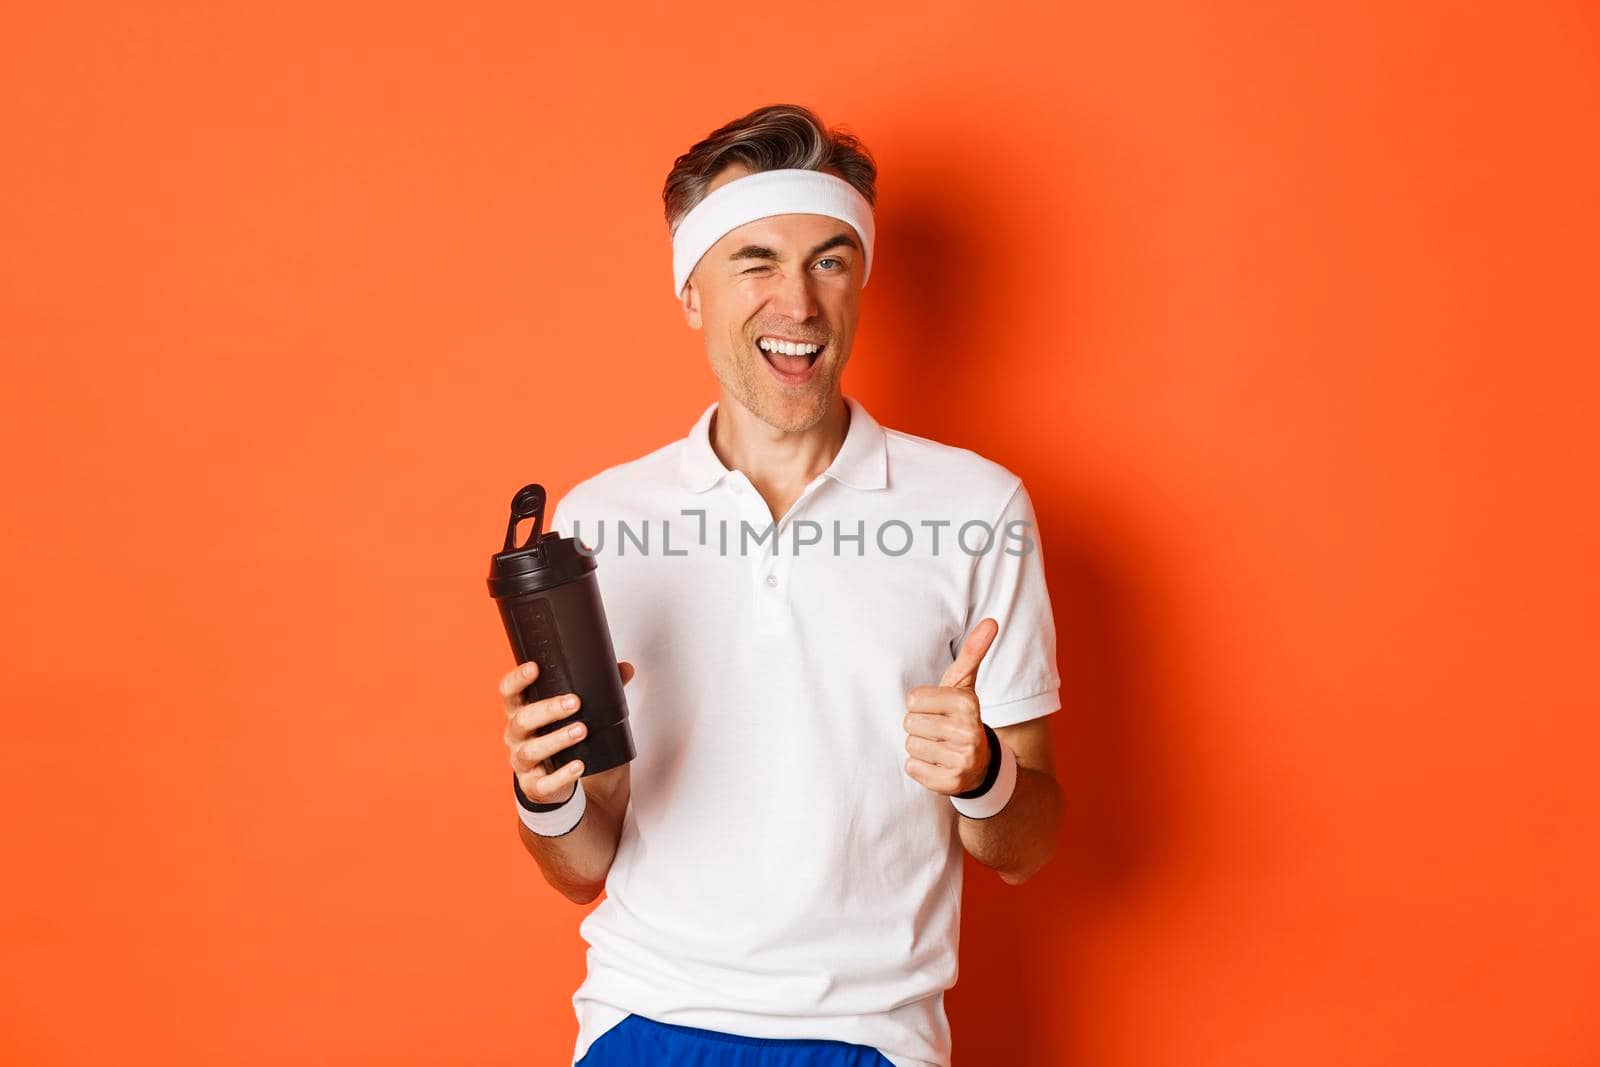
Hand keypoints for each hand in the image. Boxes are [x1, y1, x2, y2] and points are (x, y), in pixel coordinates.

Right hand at [500, 659, 635, 805]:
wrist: (559, 781)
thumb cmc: (562, 736)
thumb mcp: (575, 713)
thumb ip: (599, 690)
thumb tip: (626, 669)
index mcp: (521, 711)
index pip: (509, 693)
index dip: (517, 680)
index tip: (535, 667)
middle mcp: (515, 736)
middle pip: (521, 720)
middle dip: (547, 710)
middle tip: (574, 702)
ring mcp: (522, 762)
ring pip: (531, 751)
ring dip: (556, 740)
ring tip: (581, 731)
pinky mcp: (533, 786)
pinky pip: (544, 783)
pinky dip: (562, 775)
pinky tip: (579, 766)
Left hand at [902, 618, 998, 795]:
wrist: (981, 763)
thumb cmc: (962, 716)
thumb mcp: (965, 685)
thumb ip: (974, 652)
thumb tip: (991, 620)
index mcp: (969, 703)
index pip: (914, 699)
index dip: (921, 704)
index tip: (938, 710)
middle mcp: (969, 732)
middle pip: (910, 723)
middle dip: (919, 726)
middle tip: (939, 730)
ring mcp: (962, 760)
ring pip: (910, 746)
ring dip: (920, 747)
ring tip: (940, 746)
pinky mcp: (951, 783)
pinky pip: (912, 768)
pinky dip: (920, 767)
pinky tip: (938, 764)